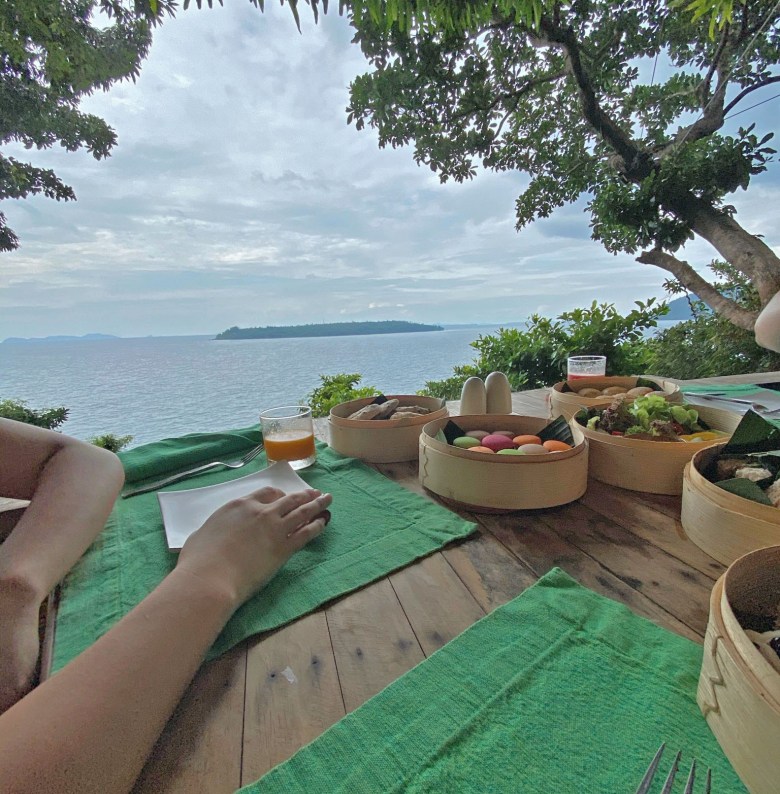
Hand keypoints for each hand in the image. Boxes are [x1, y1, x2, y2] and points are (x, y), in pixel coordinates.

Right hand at [175, 486, 331, 607]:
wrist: (210, 578)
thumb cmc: (198, 560)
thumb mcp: (202, 535)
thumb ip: (216, 529)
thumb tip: (212, 534)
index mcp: (239, 506)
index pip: (265, 494)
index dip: (278, 495)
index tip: (284, 497)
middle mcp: (260, 512)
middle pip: (288, 499)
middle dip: (303, 495)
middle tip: (314, 493)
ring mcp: (274, 528)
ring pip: (301, 511)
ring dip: (317, 504)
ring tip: (327, 500)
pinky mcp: (284, 547)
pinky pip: (306, 532)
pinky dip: (317, 526)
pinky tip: (323, 522)